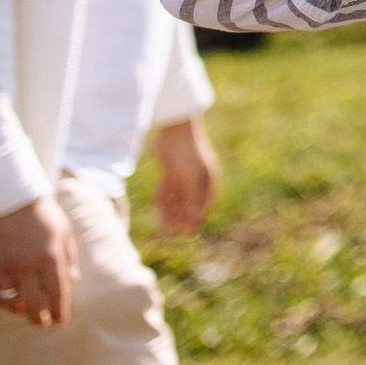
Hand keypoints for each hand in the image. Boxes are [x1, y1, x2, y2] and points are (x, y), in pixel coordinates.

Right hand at [0, 196, 72, 326]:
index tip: (61, 322)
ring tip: (28, 311)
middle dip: (41, 320)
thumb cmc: (42, 216)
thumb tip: (72, 280)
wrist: (10, 200)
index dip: (59, 312)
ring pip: (13, 302)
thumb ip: (68, 258)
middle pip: (34, 306)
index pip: (57, 294)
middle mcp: (28, 266)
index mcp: (51, 258)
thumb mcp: (63, 233)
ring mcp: (6, 268)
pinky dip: (2, 302)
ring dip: (21, 310)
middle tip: (44, 324)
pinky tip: (10, 301)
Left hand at [155, 117, 217, 232]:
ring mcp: (182, 176)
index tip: (188, 233)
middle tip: (172, 234)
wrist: (173, 130)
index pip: (203, 204)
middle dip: (180, 218)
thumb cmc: (187, 152)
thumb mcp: (190, 178)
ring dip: (170, 212)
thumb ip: (192, 198)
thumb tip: (195, 218)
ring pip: (175, 199)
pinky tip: (158, 209)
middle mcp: (195, 180)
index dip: (195, 219)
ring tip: (164, 227)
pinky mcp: (170, 172)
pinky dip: (163, 200)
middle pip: (188, 203)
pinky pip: (166, 191)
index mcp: (206, 180)